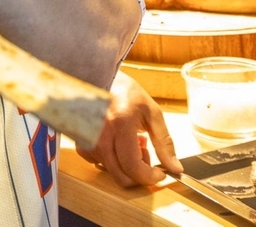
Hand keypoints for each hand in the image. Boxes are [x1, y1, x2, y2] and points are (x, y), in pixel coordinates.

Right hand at [76, 72, 180, 186]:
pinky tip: (117, 143)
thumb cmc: (125, 92)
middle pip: (121, 176)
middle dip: (139, 173)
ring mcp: (88, 140)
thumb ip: (164, 142)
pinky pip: (99, 164)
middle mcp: (101, 135)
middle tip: (146, 154)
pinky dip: (112, 160)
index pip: (133, 166)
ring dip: (126, 164)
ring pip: (112, 171)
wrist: (99, 78)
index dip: (149, 176)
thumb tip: (175, 168)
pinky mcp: (81, 144)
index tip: (160, 174)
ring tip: (131, 141)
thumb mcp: (151, 112)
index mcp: (121, 124)